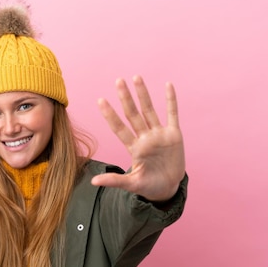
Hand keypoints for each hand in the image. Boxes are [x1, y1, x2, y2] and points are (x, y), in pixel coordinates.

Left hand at [91, 76, 185, 201]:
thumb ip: (114, 181)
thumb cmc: (148, 187)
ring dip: (143, 94)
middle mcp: (145, 138)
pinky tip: (168, 85)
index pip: (119, 128)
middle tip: (118, 81)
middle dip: (126, 98)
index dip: (110, 115)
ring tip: (136, 77)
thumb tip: (93, 182)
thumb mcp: (132, 184)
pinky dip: (171, 100)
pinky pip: (172, 114)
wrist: (168, 189)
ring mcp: (159, 135)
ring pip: (149, 110)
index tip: (100, 100)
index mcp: (134, 148)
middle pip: (133, 114)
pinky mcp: (174, 135)